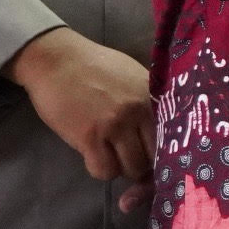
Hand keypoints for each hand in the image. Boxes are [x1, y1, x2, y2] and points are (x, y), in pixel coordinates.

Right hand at [5, 28, 154, 185]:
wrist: (56, 59)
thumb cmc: (94, 67)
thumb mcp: (132, 77)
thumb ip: (149, 101)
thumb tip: (161, 132)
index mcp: (152, 96)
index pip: (172, 136)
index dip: (165, 152)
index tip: (155, 157)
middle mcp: (139, 111)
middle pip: (154, 156)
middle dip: (143, 163)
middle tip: (129, 157)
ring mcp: (115, 125)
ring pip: (131, 168)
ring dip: (121, 167)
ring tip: (110, 154)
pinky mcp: (89, 136)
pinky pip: (104, 169)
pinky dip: (100, 169)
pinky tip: (94, 156)